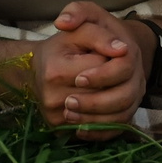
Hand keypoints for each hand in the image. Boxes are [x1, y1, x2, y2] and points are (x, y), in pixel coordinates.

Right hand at [35, 2, 146, 138]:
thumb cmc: (63, 46)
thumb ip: (100, 35)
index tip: (109, 55)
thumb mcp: (80, 31)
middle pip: (104, 94)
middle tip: (113, 73)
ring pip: (104, 116)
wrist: (40, 68)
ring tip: (113, 87)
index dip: (111, 60)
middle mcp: (53, 97)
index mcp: (56, 71)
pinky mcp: (61, 130)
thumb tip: (122, 50)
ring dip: (117, 102)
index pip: (101, 69)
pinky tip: (112, 107)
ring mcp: (57, 117)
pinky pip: (97, 132)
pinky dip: (111, 122)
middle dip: (115, 81)